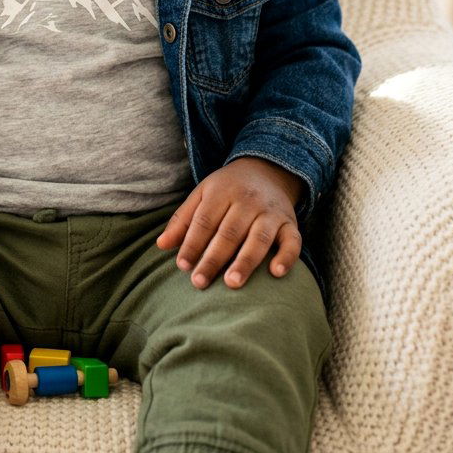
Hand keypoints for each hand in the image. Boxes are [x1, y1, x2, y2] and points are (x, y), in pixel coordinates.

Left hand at [155, 157, 303, 289]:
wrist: (267, 170)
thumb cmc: (228, 189)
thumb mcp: (202, 195)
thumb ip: (182, 220)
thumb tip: (160, 245)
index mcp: (222, 191)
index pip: (204, 220)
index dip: (192, 243)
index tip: (182, 265)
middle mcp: (247, 200)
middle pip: (228, 232)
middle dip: (213, 258)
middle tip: (199, 282)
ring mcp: (270, 212)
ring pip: (258, 238)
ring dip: (245, 261)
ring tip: (231, 283)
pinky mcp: (290, 223)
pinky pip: (292, 241)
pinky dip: (286, 257)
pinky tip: (275, 273)